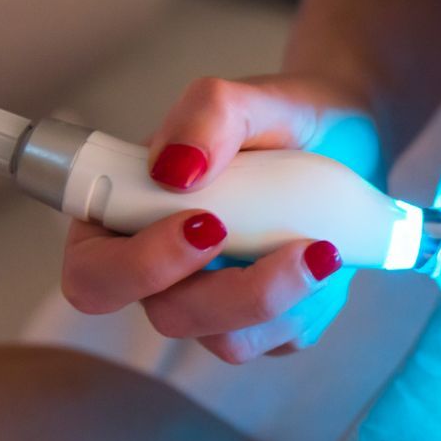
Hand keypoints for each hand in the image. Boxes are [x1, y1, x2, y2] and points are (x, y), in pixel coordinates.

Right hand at [61, 73, 378, 362]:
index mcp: (125, 216)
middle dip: (231, 294)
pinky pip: (277, 341)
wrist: (347, 140)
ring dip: (282, 297)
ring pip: (227, 341)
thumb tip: (174, 168)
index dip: (138, 265)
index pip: (93, 271)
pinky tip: (329, 259)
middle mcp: (161, 271)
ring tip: (325, 245)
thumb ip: (207, 114)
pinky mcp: (264, 325)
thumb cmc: (282, 119)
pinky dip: (309, 305)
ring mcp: (213, 304)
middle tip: (293, 248)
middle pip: (166, 317)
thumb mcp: (249, 99)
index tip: (207, 222)